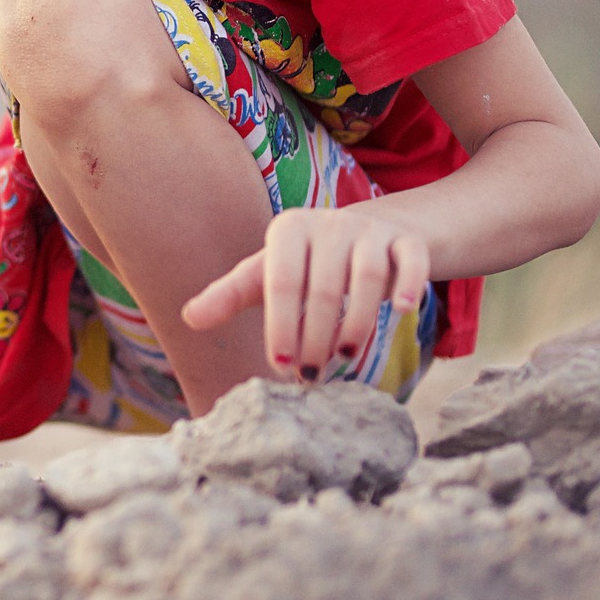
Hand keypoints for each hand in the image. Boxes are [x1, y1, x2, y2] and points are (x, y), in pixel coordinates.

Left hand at [180, 206, 430, 382]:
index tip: (281, 366)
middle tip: (311, 376)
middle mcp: (330, 223)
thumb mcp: (264, 276)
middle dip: (317, 337)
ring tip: (344, 359)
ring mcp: (370, 230)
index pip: (282, 282)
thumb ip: (228, 295)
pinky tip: (401, 312)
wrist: (360, 235)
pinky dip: (408, 285)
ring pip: (368, 279)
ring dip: (358, 324)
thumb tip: (189, 318)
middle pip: (325, 288)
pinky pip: (410, 260)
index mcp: (289, 230)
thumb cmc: (302, 264)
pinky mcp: (406, 241)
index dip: (281, 326)